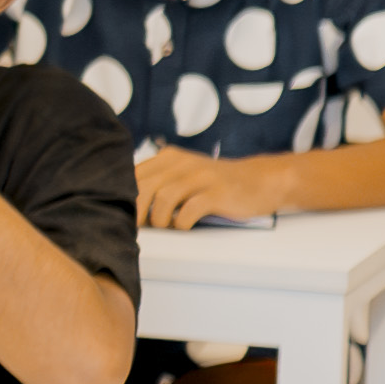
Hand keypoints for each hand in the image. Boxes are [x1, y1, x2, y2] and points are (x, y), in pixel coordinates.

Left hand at [133, 147, 289, 229]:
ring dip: (159, 219)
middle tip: (143, 226)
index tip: (127, 213)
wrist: (259, 181)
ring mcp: (201, 177)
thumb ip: (157, 180)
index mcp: (169, 157)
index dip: (125, 197)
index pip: (134, 175)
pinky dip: (180, 223)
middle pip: (144, 187)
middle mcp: (182, 163)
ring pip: (163, 198)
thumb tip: (126, 203)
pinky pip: (188, 210)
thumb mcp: (183, 174)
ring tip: (166, 225)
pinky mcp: (216, 193)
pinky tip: (183, 226)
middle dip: (138, 211)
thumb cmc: (215, 184)